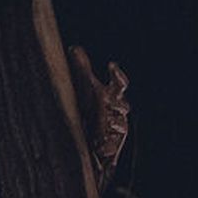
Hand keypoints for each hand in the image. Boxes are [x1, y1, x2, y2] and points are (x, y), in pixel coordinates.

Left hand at [67, 46, 129, 180]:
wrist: (88, 149)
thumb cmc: (88, 116)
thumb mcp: (83, 94)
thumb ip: (82, 72)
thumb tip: (75, 48)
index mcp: (110, 96)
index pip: (119, 83)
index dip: (117, 74)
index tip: (110, 65)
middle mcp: (117, 113)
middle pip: (123, 104)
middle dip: (115, 101)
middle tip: (102, 98)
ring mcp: (117, 131)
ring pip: (120, 124)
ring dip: (109, 122)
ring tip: (98, 124)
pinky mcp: (113, 148)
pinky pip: (113, 146)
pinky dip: (106, 145)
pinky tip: (98, 147)